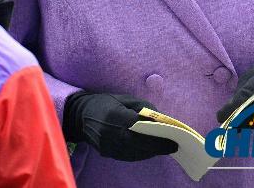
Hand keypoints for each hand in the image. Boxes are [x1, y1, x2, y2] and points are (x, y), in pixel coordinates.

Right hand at [63, 92, 177, 160]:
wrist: (80, 115)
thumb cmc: (104, 103)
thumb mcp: (124, 99)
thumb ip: (142, 108)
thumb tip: (161, 119)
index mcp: (115, 116)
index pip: (140, 129)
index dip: (157, 137)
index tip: (173, 140)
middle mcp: (111, 133)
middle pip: (139, 145)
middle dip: (158, 147)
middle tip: (172, 146)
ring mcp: (108, 146)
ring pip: (135, 153)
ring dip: (151, 151)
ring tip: (164, 147)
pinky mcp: (107, 153)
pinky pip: (128, 156)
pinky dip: (141, 153)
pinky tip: (149, 149)